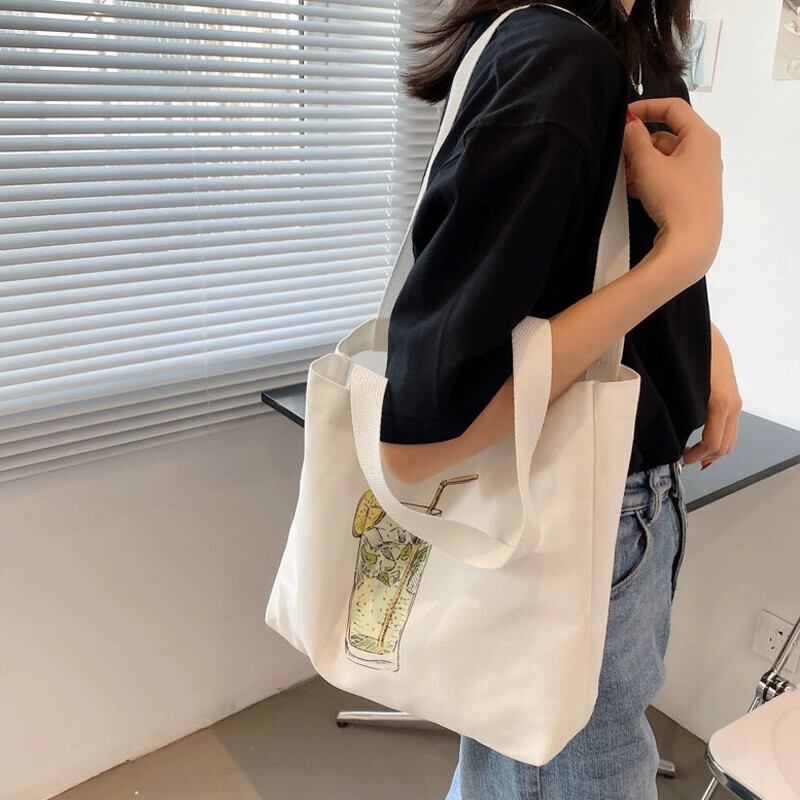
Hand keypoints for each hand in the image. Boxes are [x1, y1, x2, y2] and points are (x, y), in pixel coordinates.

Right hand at [622, 97, 723, 287]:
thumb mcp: (648, 164)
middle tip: (618, 154)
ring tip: (622, 177)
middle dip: (640, 142)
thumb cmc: (673, 196)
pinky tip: (632, 191)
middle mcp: (705, 151)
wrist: (692, 243)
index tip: (623, 116)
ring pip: (666, 158)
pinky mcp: (693, 194)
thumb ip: (635, 139)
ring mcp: (701, 174)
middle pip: (668, 134)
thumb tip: (630, 123)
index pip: (674, 107)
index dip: (647, 106)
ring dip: (642, 163)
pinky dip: (650, 178)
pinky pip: (669, 176)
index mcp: (701, 136)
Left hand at [682, 323, 741, 469]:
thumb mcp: (680, 381)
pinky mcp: (733, 396)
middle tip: (682, 461)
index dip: (695, 456)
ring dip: (714, 451)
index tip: (678, 460)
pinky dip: (719, 438)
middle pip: (725, 446)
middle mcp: (733, 403)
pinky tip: (701, 441)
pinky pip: (730, 426)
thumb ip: (679, 406)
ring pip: (731, 439)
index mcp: (719, 402)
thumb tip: (667, 431)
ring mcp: (736, 401)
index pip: (713, 442)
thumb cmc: (687, 351)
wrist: (701, 328)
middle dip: (705, 458)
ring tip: (691, 455)